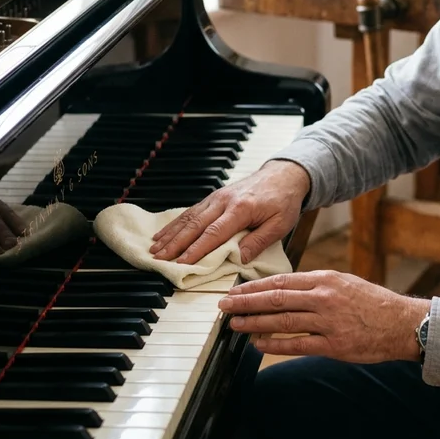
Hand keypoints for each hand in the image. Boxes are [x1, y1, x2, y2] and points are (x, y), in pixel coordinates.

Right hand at [150, 160, 310, 264]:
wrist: (284, 174)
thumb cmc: (284, 200)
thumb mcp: (280, 224)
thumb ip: (259, 241)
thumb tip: (240, 258)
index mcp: (241, 209)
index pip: (213, 233)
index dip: (196, 250)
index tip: (181, 264)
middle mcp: (224, 201)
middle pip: (194, 225)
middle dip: (174, 243)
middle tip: (158, 258)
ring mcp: (217, 197)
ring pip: (189, 216)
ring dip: (170, 233)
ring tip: (155, 248)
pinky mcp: (215, 196)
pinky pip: (192, 211)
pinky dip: (176, 223)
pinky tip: (165, 232)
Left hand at [218, 270, 430, 362]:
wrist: (402, 323)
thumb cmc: (371, 303)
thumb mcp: (343, 282)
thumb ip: (314, 285)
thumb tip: (283, 289)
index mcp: (324, 279)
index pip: (281, 281)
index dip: (254, 286)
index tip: (235, 289)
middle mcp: (323, 297)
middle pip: (276, 298)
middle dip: (245, 302)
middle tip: (224, 305)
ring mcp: (328, 321)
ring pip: (282, 321)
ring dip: (254, 323)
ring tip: (235, 324)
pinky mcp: (334, 344)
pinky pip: (297, 344)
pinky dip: (274, 344)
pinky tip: (258, 344)